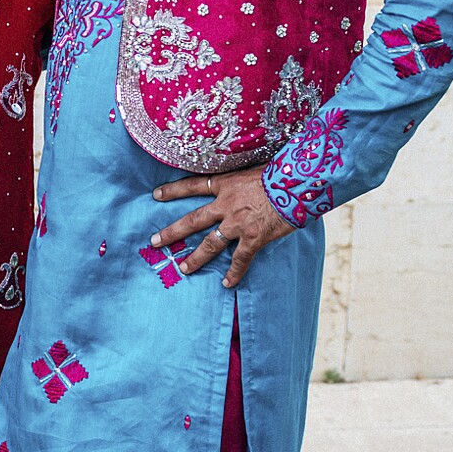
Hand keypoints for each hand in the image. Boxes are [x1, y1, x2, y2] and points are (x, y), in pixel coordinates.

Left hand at [150, 167, 292, 288]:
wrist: (297, 184)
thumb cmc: (282, 171)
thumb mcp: (255, 168)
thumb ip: (243, 178)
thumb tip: (244, 177)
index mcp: (226, 184)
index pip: (193, 186)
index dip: (173, 191)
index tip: (156, 195)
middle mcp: (226, 205)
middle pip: (193, 220)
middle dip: (172, 232)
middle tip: (155, 242)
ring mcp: (238, 223)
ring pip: (210, 244)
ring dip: (196, 258)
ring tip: (184, 269)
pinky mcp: (253, 238)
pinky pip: (240, 259)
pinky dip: (234, 273)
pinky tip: (227, 284)